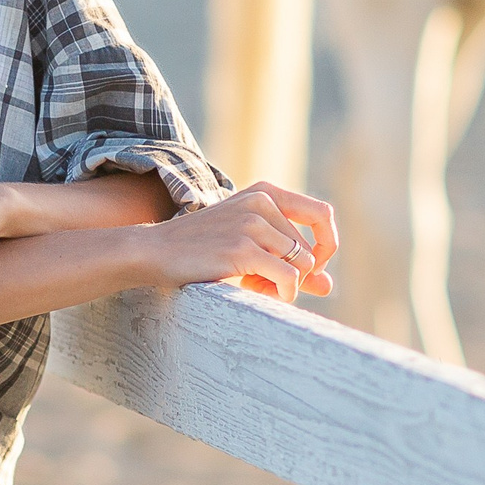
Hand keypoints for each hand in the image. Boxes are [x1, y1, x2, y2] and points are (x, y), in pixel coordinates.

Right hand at [138, 181, 338, 304]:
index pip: (322, 214)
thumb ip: (290, 260)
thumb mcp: (249, 245)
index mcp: (265, 192)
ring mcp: (252, 223)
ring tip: (255, 287)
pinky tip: (255, 291)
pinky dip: (283, 293)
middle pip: (309, 249)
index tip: (308, 268)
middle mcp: (261, 201)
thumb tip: (329, 286)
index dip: (325, 246)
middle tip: (263, 284)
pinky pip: (288, 277)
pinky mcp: (243, 248)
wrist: (155, 251)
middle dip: (296, 276)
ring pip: (302, 265)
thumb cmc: (202, 249)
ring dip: (285, 286)